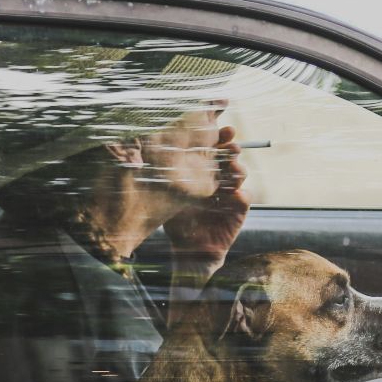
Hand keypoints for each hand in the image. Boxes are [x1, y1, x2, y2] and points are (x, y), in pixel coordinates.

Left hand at [164, 125, 248, 272]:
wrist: (188, 254)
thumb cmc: (176, 224)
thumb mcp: (166, 198)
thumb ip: (158, 179)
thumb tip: (137, 154)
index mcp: (203, 175)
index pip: (212, 150)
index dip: (217, 138)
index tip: (219, 126)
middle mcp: (218, 182)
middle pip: (229, 157)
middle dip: (231, 147)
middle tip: (230, 142)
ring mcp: (230, 196)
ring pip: (240, 175)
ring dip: (238, 168)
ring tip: (233, 165)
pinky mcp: (237, 213)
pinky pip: (244, 200)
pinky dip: (242, 195)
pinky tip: (236, 193)